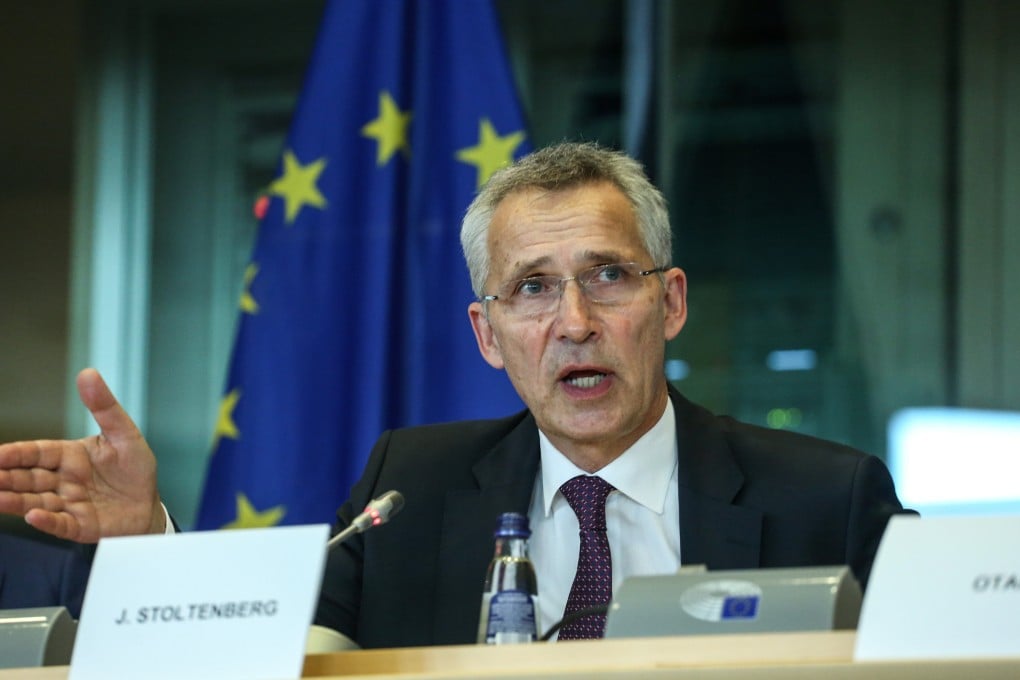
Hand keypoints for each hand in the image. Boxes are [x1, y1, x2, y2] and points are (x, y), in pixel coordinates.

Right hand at [0, 368, 164, 541]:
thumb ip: (104, 407)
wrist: (150, 504)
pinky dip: (46, 521)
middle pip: (29, 478)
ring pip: (36, 501)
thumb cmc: (135, 468)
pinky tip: (33, 516)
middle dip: (7, 477)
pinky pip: (60, 523)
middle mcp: (64, 480)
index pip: (37, 453)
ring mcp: (69, 504)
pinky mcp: (80, 525)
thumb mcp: (124, 434)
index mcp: (70, 456)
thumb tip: (88, 373)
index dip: (16, 453)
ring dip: (15, 500)